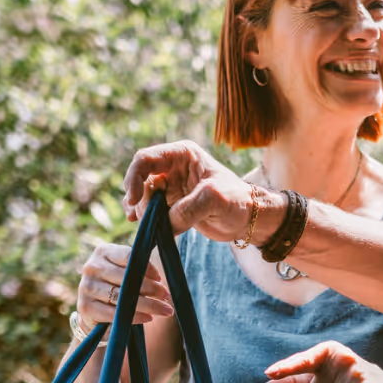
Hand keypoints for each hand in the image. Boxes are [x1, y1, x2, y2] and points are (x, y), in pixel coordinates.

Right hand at [75, 243, 172, 329]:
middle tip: (167, 297)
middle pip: (127, 278)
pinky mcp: (85, 307)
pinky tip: (148, 318)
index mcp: (103, 252)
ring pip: (122, 297)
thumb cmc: (116, 285)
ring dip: (148, 305)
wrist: (93, 309)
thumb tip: (162, 273)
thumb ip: (139, 266)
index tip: (160, 279)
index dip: (148, 268)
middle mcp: (92, 267)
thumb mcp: (125, 270)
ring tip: (164, 309)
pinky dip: (134, 316)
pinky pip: (114, 313)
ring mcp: (86, 287)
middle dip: (151, 289)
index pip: (129, 256)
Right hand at [122, 140, 281, 241]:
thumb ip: (188, 208)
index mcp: (182, 155)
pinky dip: (145, 218)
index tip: (133, 201)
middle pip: (141, 179)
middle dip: (140, 200)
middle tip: (148, 219)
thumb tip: (166, 222)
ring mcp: (172, 186)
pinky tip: (143, 227)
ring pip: (144, 196)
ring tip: (147, 225)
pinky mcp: (173, 205)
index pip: (145, 159)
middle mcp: (174, 167)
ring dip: (141, 211)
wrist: (249, 219)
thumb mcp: (215, 199)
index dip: (134, 178)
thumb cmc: (238, 201)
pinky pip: (151, 209)